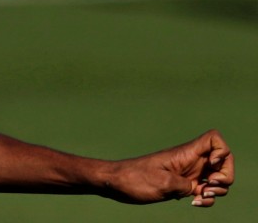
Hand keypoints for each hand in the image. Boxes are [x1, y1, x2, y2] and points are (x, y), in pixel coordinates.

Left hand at [108, 130, 232, 206]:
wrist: (116, 184)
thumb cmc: (135, 179)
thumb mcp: (163, 183)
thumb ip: (187, 184)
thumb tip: (202, 188)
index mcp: (185, 154)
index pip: (214, 140)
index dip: (222, 151)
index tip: (212, 165)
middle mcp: (190, 161)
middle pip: (224, 162)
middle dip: (225, 176)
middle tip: (209, 187)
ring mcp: (188, 173)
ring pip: (218, 178)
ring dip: (218, 190)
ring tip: (200, 197)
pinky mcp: (184, 185)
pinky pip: (205, 191)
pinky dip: (206, 199)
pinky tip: (194, 203)